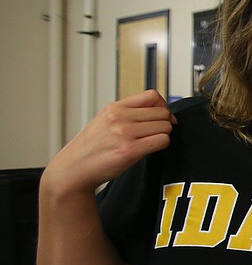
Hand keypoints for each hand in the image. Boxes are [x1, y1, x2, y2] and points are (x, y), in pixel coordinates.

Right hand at [45, 90, 175, 193]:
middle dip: (165, 122)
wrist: (73, 169)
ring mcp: (124, 133)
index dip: (162, 106)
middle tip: (156, 133)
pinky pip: (162, 141)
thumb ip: (128, 113)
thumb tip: (160, 110)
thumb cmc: (91, 148)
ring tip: (150, 142)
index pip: (152, 95)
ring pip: (165, 126)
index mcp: (114, 107)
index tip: (161, 117)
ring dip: (163, 135)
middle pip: (162, 112)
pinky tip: (150, 149)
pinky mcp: (129, 150)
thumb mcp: (105, 121)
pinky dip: (161, 145)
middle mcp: (119, 117)